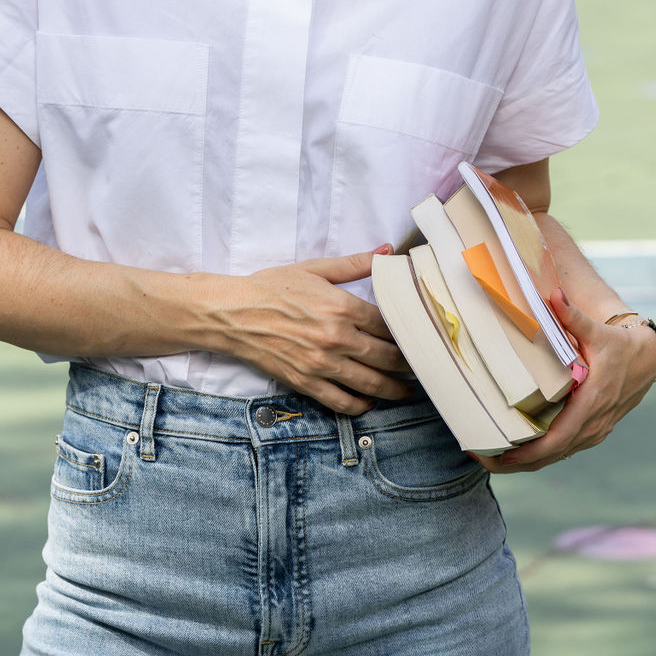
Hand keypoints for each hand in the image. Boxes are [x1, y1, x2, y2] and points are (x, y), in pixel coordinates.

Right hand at [206, 247, 413, 414]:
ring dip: (395, 390)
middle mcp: (336, 338)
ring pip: (371, 384)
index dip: (407, 332)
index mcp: (341, 307)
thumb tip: (388, 250)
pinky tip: (370, 401)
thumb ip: (354, 263)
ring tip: (408, 390)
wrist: (234, 313)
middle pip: (387, 357)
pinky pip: (342, 402)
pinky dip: (361, 405)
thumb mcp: (315, 269)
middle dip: (409, 364)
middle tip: (422, 366)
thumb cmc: (272, 287)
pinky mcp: (307, 383)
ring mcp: (322, 364)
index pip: (388, 325)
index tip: (419, 337)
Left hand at [473, 288, 655, 474]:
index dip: (532, 451)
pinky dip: (543, 455)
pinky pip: (565, 449)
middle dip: (520, 462)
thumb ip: (574, 316)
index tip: (505, 456)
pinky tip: (519, 454)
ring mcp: (595, 431)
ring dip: (529, 462)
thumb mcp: (597, 331)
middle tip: (485, 460)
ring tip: (493, 460)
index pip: (559, 437)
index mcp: (592, 402)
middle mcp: (594, 423)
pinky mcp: (593, 431)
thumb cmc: (618, 346)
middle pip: (554, 453)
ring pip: (559, 455)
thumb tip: (555, 294)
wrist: (645, 361)